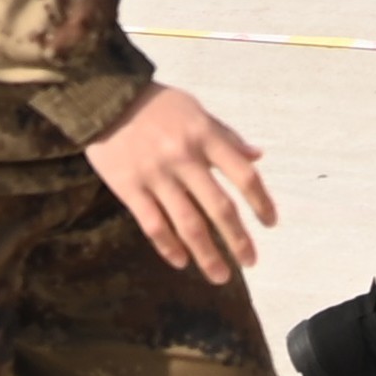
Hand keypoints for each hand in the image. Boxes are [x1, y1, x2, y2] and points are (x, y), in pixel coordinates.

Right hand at [85, 84, 275, 285]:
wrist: (105, 100)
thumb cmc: (158, 105)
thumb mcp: (197, 111)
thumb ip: (227, 136)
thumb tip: (258, 156)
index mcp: (205, 136)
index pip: (243, 175)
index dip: (261, 202)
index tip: (271, 223)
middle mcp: (184, 158)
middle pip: (219, 207)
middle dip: (238, 239)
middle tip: (250, 262)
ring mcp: (156, 175)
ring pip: (187, 224)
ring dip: (206, 254)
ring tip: (220, 276)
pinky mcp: (129, 188)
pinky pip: (153, 225)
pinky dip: (168, 246)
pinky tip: (181, 261)